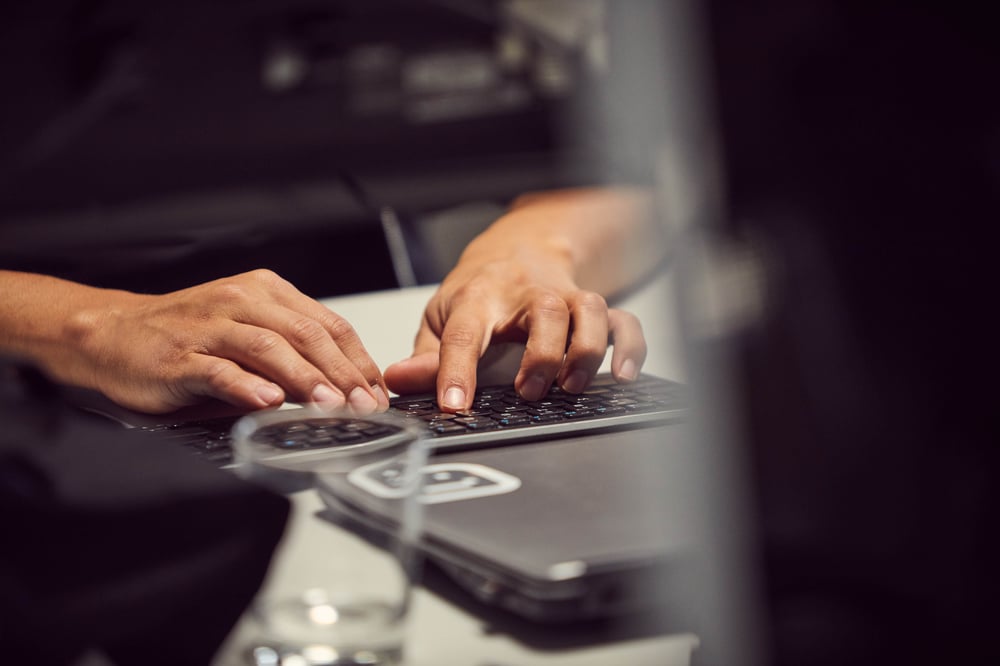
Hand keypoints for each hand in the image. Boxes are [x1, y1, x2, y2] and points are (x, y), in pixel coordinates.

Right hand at [64, 269, 388, 413]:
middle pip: (306, 334)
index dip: (359, 360)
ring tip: (331, 405)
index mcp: (266, 293)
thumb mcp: (249, 336)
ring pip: (268, 347)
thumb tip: (346, 388)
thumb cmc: (186, 337)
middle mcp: (241, 302)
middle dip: (343, 373)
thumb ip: (292, 354)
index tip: (378, 392)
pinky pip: (218, 369)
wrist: (112, 334)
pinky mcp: (180, 356)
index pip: (328, 325)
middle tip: (366, 405)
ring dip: (305, 378)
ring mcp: (210, 327)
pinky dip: (246, 385)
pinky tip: (268, 400)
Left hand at [383, 254, 646, 410]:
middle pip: (545, 311)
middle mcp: (528, 293)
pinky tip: (623, 374)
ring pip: (589, 311)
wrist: (521, 247)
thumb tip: (399, 380)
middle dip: (541, 355)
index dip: (457, 370)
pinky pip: (624, 320)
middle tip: (527, 393)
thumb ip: (425, 354)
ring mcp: (566, 297)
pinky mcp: (594, 307)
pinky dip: (629, 346)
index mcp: (480, 296)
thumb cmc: (481, 290)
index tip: (455, 405)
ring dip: (586, 351)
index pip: (466, 332)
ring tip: (571, 387)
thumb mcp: (443, 317)